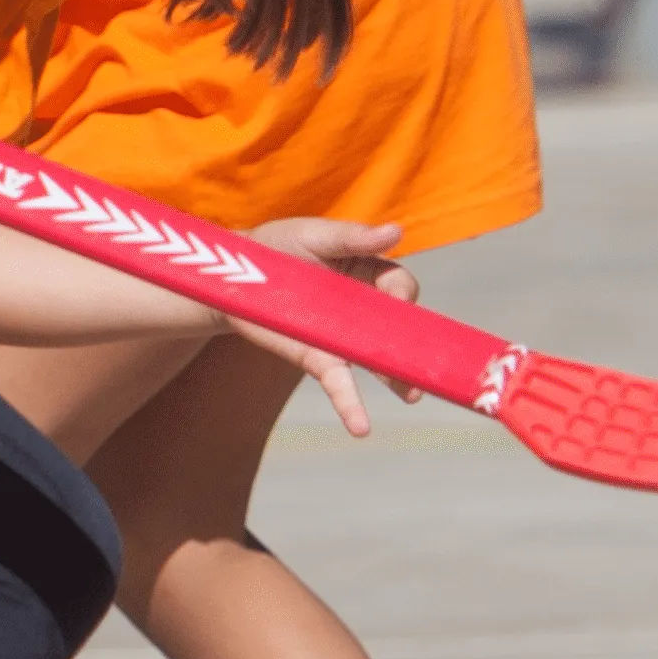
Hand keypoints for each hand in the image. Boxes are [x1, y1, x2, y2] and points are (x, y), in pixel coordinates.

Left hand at [230, 218, 421, 436]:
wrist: (231, 277)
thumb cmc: (277, 246)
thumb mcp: (314, 235)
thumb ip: (352, 237)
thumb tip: (396, 231)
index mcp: (368, 273)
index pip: (400, 286)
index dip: (403, 294)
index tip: (399, 301)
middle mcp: (362, 309)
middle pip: (399, 330)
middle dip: (416, 348)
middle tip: (426, 364)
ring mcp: (342, 338)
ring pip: (378, 361)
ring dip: (398, 380)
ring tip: (413, 395)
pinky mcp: (317, 359)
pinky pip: (339, 384)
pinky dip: (351, 405)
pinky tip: (362, 427)